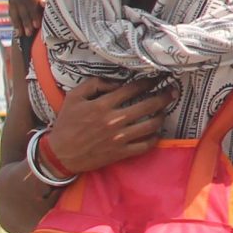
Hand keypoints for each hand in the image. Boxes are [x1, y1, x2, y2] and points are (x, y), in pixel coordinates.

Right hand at [48, 76, 171, 173]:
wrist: (60, 154)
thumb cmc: (66, 123)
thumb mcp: (74, 97)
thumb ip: (95, 84)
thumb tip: (118, 82)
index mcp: (102, 105)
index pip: (133, 89)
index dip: (149, 82)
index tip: (158, 78)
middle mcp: (113, 121)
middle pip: (148, 105)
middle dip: (164, 96)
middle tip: (173, 91)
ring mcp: (119, 138)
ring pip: (151, 125)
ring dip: (162, 115)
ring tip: (165, 110)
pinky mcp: (120, 153)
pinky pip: (145, 145)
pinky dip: (155, 138)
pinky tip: (157, 131)